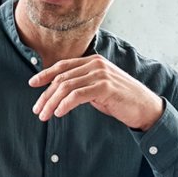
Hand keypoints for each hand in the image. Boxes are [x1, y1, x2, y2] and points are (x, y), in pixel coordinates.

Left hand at [29, 55, 164, 130]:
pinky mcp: (105, 87)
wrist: (145, 107)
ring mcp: (101, 74)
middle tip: (37, 110)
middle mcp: (96, 64)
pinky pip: (78, 95)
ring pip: (67, 87)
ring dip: (52, 102)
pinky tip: (59, 113)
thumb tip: (60, 93)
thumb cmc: (121, 100)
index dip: (45, 74)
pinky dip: (65, 104)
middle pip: (62, 78)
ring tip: (45, 115)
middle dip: (46, 95)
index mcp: (93, 61)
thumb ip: (82, 85)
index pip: (63, 65)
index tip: (32, 84)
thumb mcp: (98, 89)